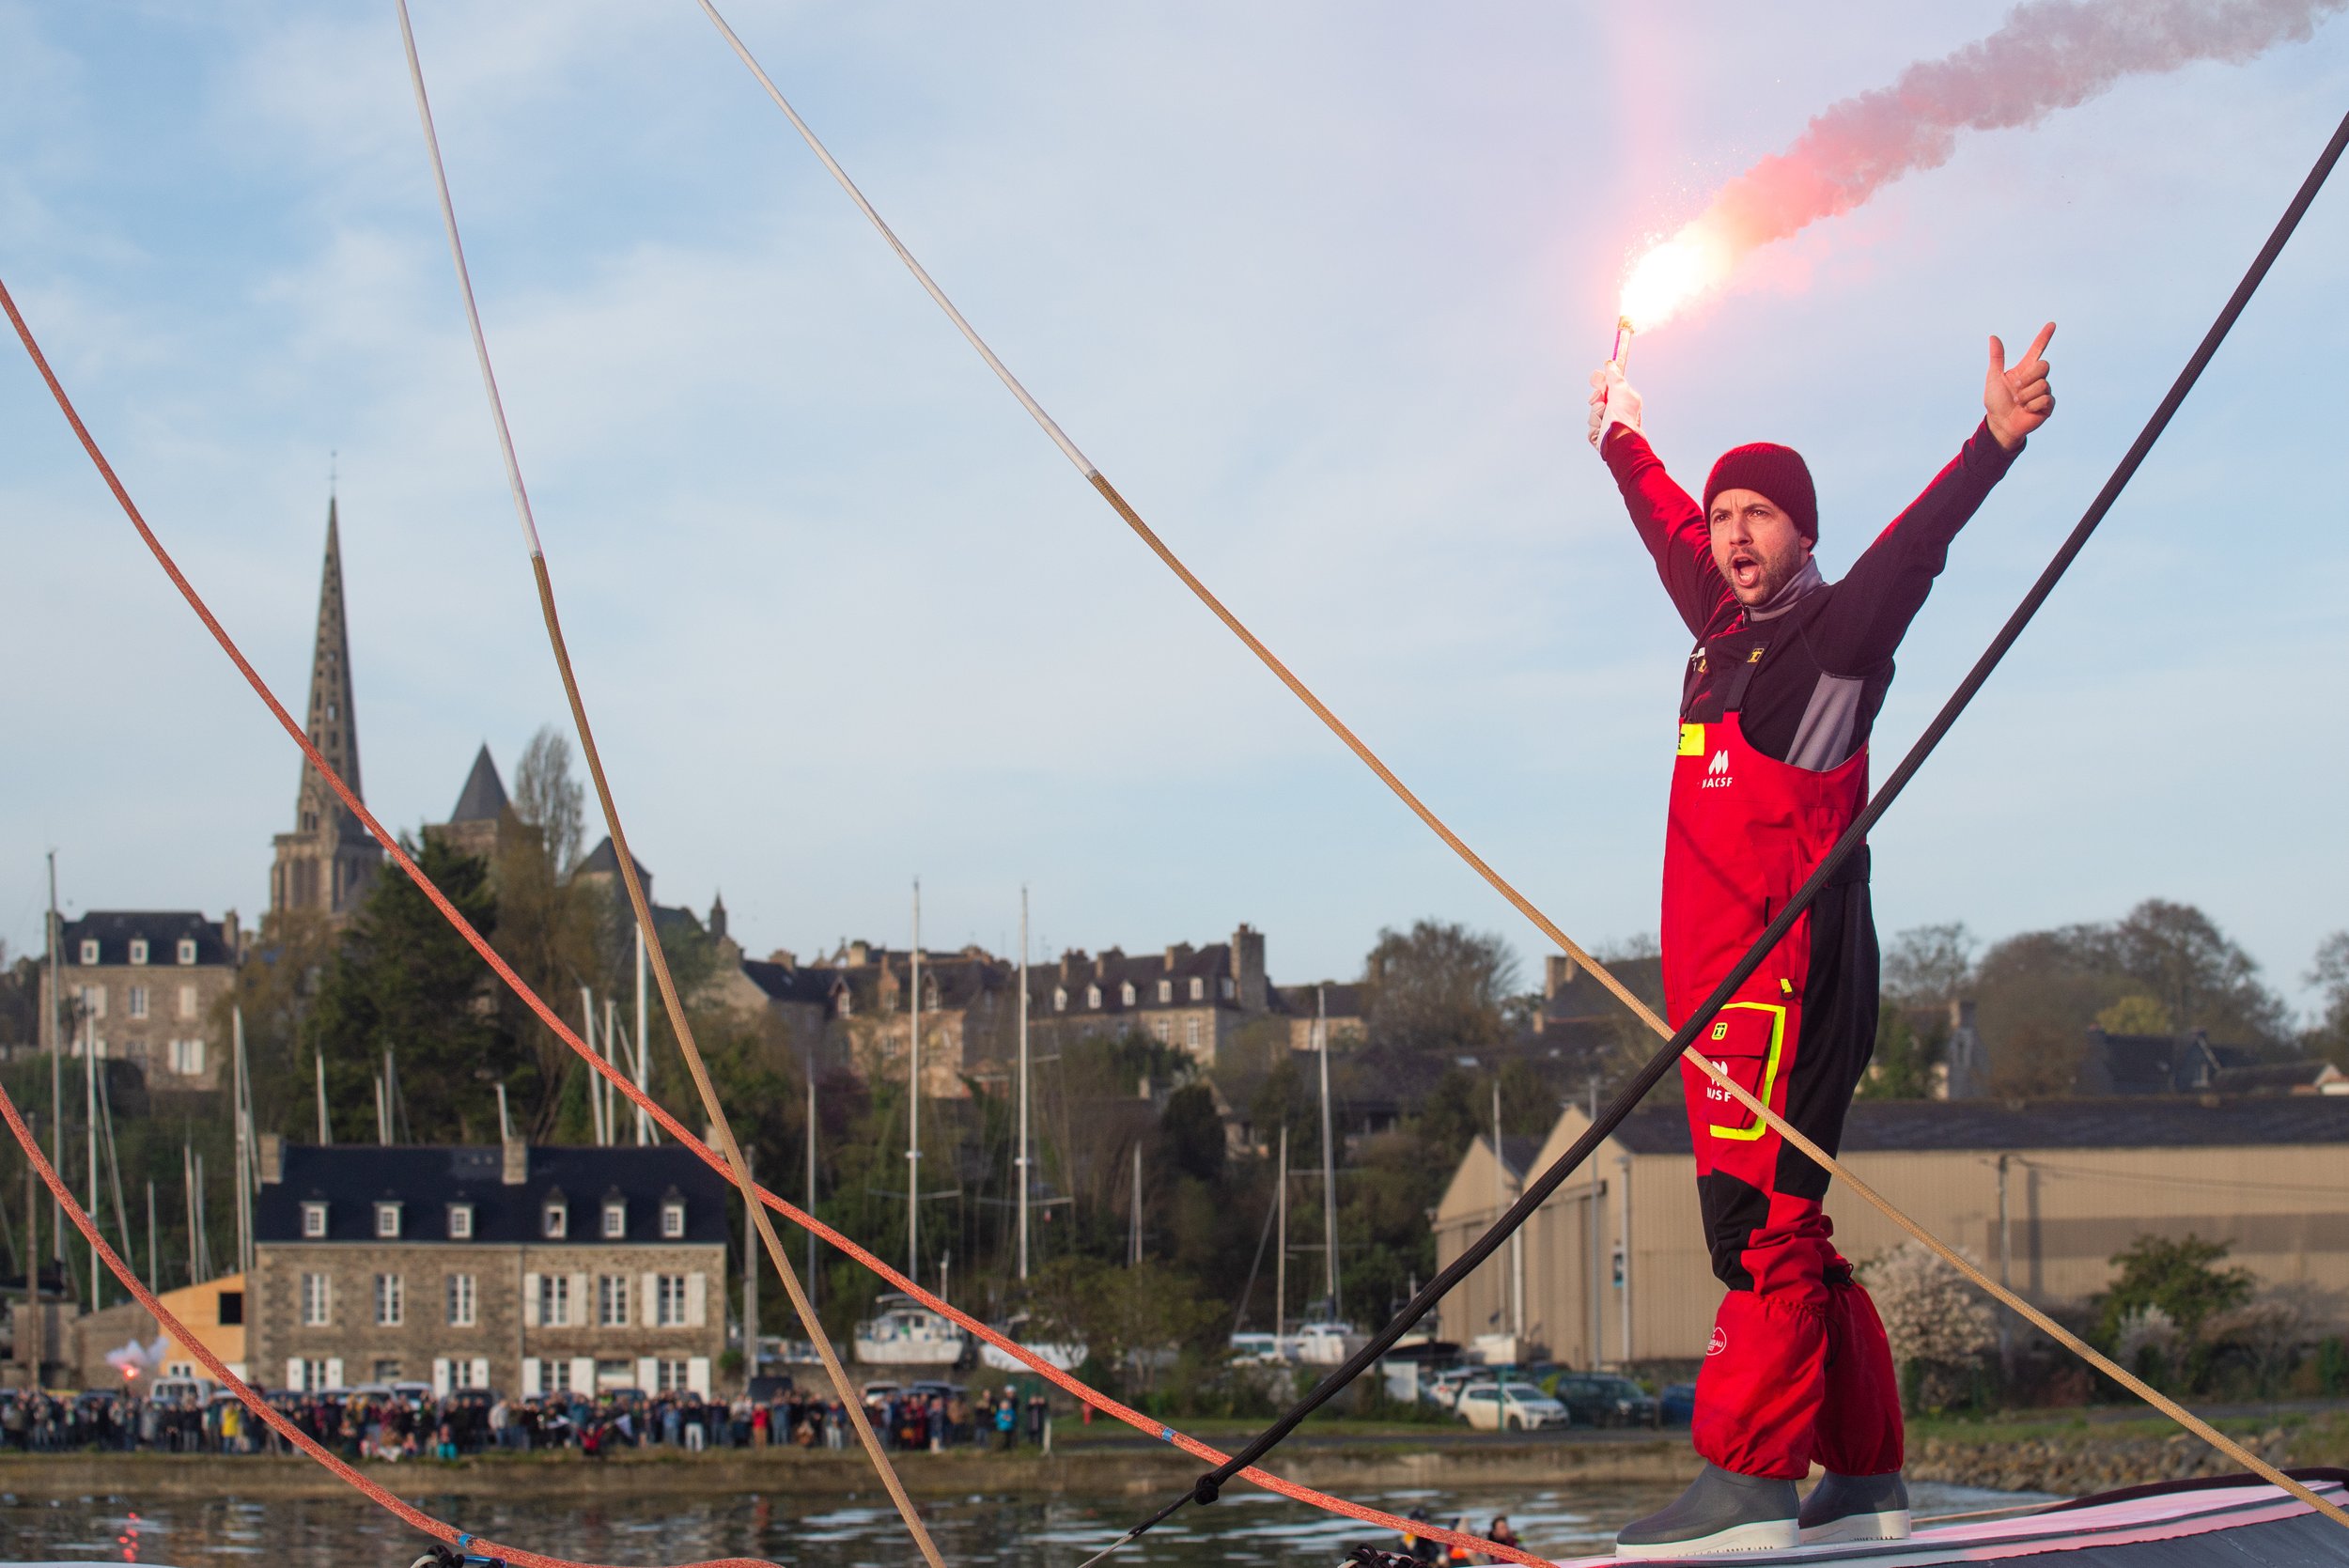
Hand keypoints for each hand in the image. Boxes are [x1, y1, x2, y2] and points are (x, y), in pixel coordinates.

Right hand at [1588, 362, 1642, 452]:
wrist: (1619, 438)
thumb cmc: (1624, 415)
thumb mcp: (1621, 389)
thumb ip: (1614, 376)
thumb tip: (1610, 363)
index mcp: (1624, 401)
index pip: (1610, 387)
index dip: (1602, 382)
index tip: (1595, 376)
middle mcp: (1617, 412)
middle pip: (1599, 399)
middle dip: (1597, 398)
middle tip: (1601, 399)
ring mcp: (1608, 424)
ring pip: (1593, 412)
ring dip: (1596, 412)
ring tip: (1604, 415)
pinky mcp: (1600, 435)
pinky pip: (1591, 425)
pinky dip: (1595, 424)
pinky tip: (1602, 427)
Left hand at [1985, 322, 2055, 450]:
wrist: (2000, 423)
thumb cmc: (1996, 401)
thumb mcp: (1994, 378)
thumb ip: (1997, 358)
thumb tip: (1993, 337)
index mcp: (2024, 369)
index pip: (2037, 349)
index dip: (2044, 337)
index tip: (2051, 324)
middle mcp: (2036, 378)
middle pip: (2044, 365)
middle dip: (2028, 377)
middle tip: (2016, 389)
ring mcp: (2044, 391)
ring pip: (2042, 385)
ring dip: (2026, 395)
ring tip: (2019, 402)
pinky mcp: (2048, 405)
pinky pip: (2045, 399)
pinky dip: (2032, 405)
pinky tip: (2026, 410)